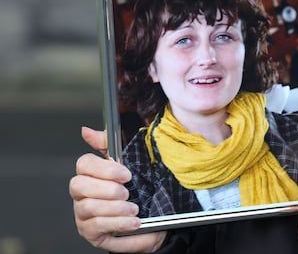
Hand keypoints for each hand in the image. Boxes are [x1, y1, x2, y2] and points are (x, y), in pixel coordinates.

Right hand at [68, 127, 166, 252]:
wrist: (152, 220)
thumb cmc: (138, 190)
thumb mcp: (130, 164)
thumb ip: (109, 146)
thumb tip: (86, 130)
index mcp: (91, 174)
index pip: (83, 164)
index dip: (103, 168)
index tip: (126, 174)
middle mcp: (82, 194)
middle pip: (78, 186)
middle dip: (106, 189)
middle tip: (127, 192)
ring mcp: (83, 214)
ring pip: (88, 207)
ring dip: (115, 208)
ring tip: (134, 209)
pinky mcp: (90, 232)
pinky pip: (97, 227)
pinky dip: (118, 223)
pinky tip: (133, 222)